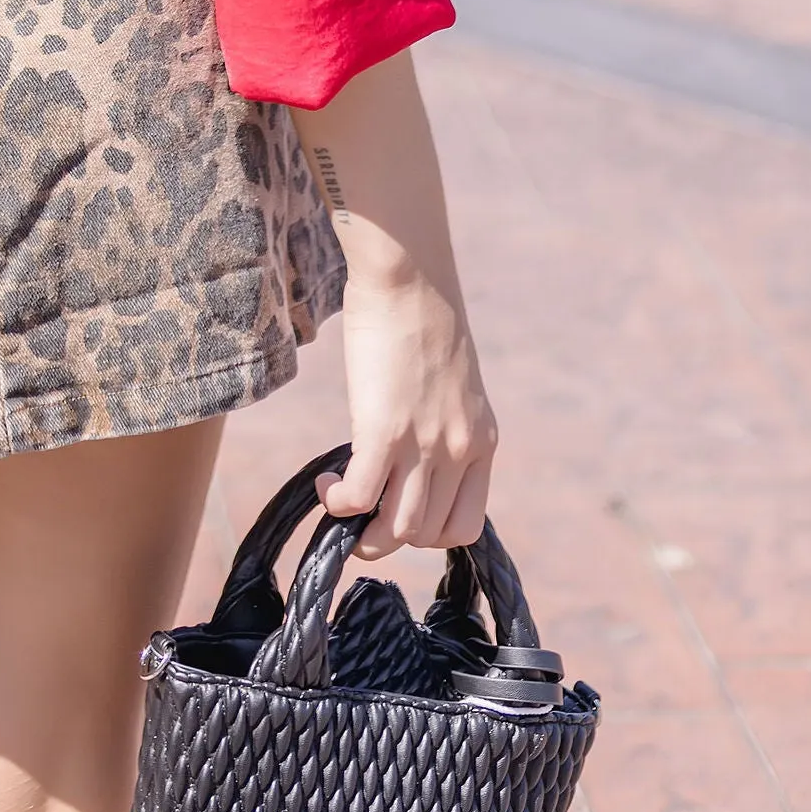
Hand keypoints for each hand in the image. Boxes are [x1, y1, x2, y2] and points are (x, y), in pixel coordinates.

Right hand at [320, 257, 497, 558]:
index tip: (398, 506)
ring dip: (363, 530)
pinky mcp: (383, 431)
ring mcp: (423, 445)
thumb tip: (410, 446)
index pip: (465, 526)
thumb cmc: (423, 314)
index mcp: (482, 441)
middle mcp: (459, 451)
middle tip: (362, 508)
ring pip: (398, 530)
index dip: (428, 531)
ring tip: (340, 500)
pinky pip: (361, 498)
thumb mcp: (453, 382)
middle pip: (428, 535)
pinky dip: (340, 504)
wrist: (410, 276)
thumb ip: (443, 421)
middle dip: (390, 535)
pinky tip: (328, 485)